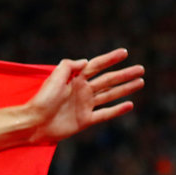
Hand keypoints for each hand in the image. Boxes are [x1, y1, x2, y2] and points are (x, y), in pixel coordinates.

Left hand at [26, 49, 143, 142]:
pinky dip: (117, 110)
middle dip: (124, 74)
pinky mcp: (85, 120)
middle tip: (141, 68)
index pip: (96, 66)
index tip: (124, 52)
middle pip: (108, 80)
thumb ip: (69, 66)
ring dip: (125, 88)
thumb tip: (86, 61)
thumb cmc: (42, 99)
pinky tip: (130, 104)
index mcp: (75, 79)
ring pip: (110, 95)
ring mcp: (85, 105)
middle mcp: (82, 91)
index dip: (110, 59)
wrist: (34, 122)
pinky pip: (105, 114)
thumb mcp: (54, 78)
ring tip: (140, 82)